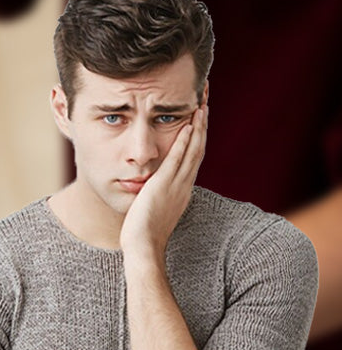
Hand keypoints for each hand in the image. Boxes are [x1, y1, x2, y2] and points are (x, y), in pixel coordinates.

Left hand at [120, 104, 207, 259]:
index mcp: (183, 189)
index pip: (194, 157)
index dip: (199, 137)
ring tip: (202, 105)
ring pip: (193, 150)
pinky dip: (184, 141)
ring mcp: (176, 185)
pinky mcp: (164, 185)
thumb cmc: (144, 233)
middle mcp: (184, 185)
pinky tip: (188, 124)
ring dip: (198, 127)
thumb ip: (158, 196)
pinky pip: (177, 159)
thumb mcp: (155, 209)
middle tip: (206, 102)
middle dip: (203, 125)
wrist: (143, 247)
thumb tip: (153, 188)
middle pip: (199, 149)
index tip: (200, 118)